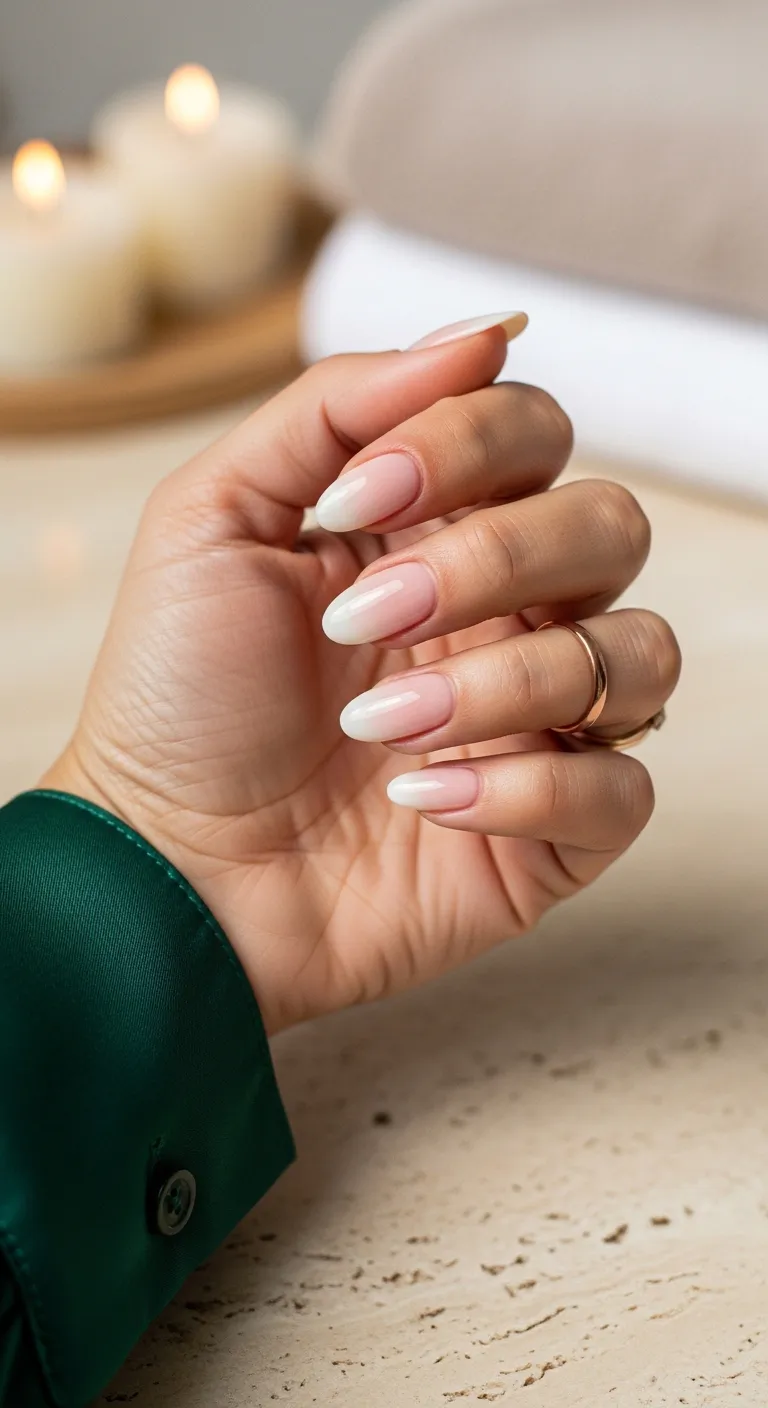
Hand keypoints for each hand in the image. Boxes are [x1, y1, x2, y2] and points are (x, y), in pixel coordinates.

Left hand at [43, 317, 679, 1032]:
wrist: (163, 868)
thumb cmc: (180, 700)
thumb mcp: (212, 519)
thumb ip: (334, 408)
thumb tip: (479, 334)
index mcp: (436, 530)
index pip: (532, 432)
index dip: (461, 447)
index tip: (346, 503)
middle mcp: (505, 614)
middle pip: (611, 526)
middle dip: (492, 562)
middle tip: (368, 619)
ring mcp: (535, 720)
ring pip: (639, 655)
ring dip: (506, 683)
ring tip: (383, 731)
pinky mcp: (552, 828)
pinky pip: (623, 786)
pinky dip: (529, 789)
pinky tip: (425, 801)